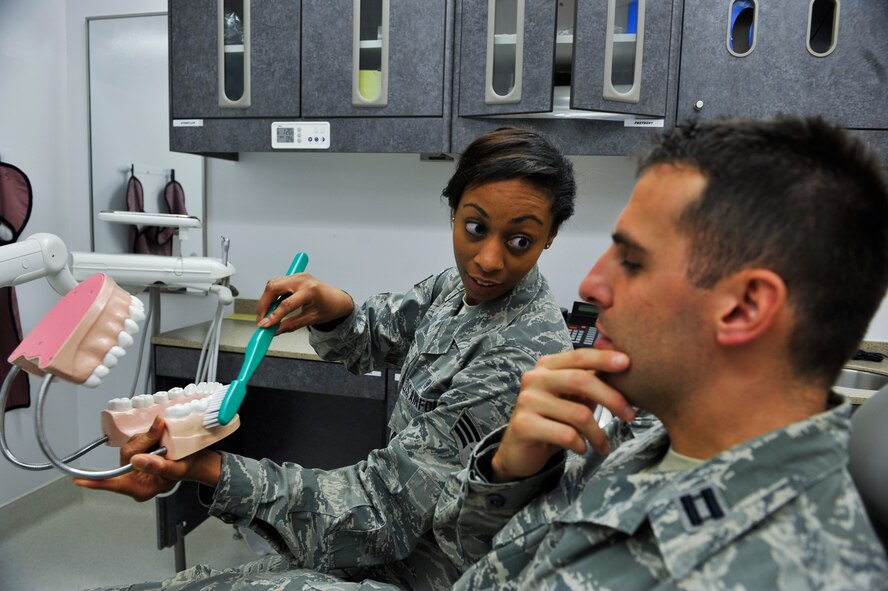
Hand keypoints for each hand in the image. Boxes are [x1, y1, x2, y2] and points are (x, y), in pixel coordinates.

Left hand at [73, 416, 221, 501]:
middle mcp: (134, 479)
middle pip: (127, 454)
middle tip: (162, 434)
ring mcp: (135, 467)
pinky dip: (148, 436)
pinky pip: (137, 441)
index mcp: (141, 488)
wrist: (198, 462)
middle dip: (142, 442)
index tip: (77, 480)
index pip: (114, 484)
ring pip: (132, 445)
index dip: (96, 481)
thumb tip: (135, 459)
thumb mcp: (176, 468)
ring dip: (148, 437)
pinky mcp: (138, 456)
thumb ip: (157, 464)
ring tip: (165, 440)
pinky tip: (159, 437)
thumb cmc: (189, 468)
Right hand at [256, 272, 353, 333]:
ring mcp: (298, 276)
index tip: (264, 326)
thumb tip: (275, 331)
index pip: (287, 304)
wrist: (338, 300)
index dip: (273, 316)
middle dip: (263, 304)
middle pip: (274, 288)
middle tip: (261, 319)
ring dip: (266, 299)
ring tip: (266, 315)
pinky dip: (271, 294)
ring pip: (272, 284)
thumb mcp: (312, 319)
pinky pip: (277, 283)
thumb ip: (292, 325)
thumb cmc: (329, 308)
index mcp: (311, 290)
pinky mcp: (294, 276)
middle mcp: (303, 280)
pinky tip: (273, 306)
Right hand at [490, 348, 633, 482]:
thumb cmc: (553, 420)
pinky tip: (581, 448)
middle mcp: (534, 378)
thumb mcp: (572, 398)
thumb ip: (590, 382)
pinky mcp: (524, 425)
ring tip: (603, 445)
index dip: (603, 358)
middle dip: (611, 398)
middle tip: (630, 415)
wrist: (520, 449)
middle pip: (581, 381)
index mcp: (547, 366)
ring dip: (598, 434)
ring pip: (578, 414)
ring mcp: (527, 401)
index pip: (579, 356)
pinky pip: (566, 435)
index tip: (628, 363)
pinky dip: (581, 445)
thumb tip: (623, 366)